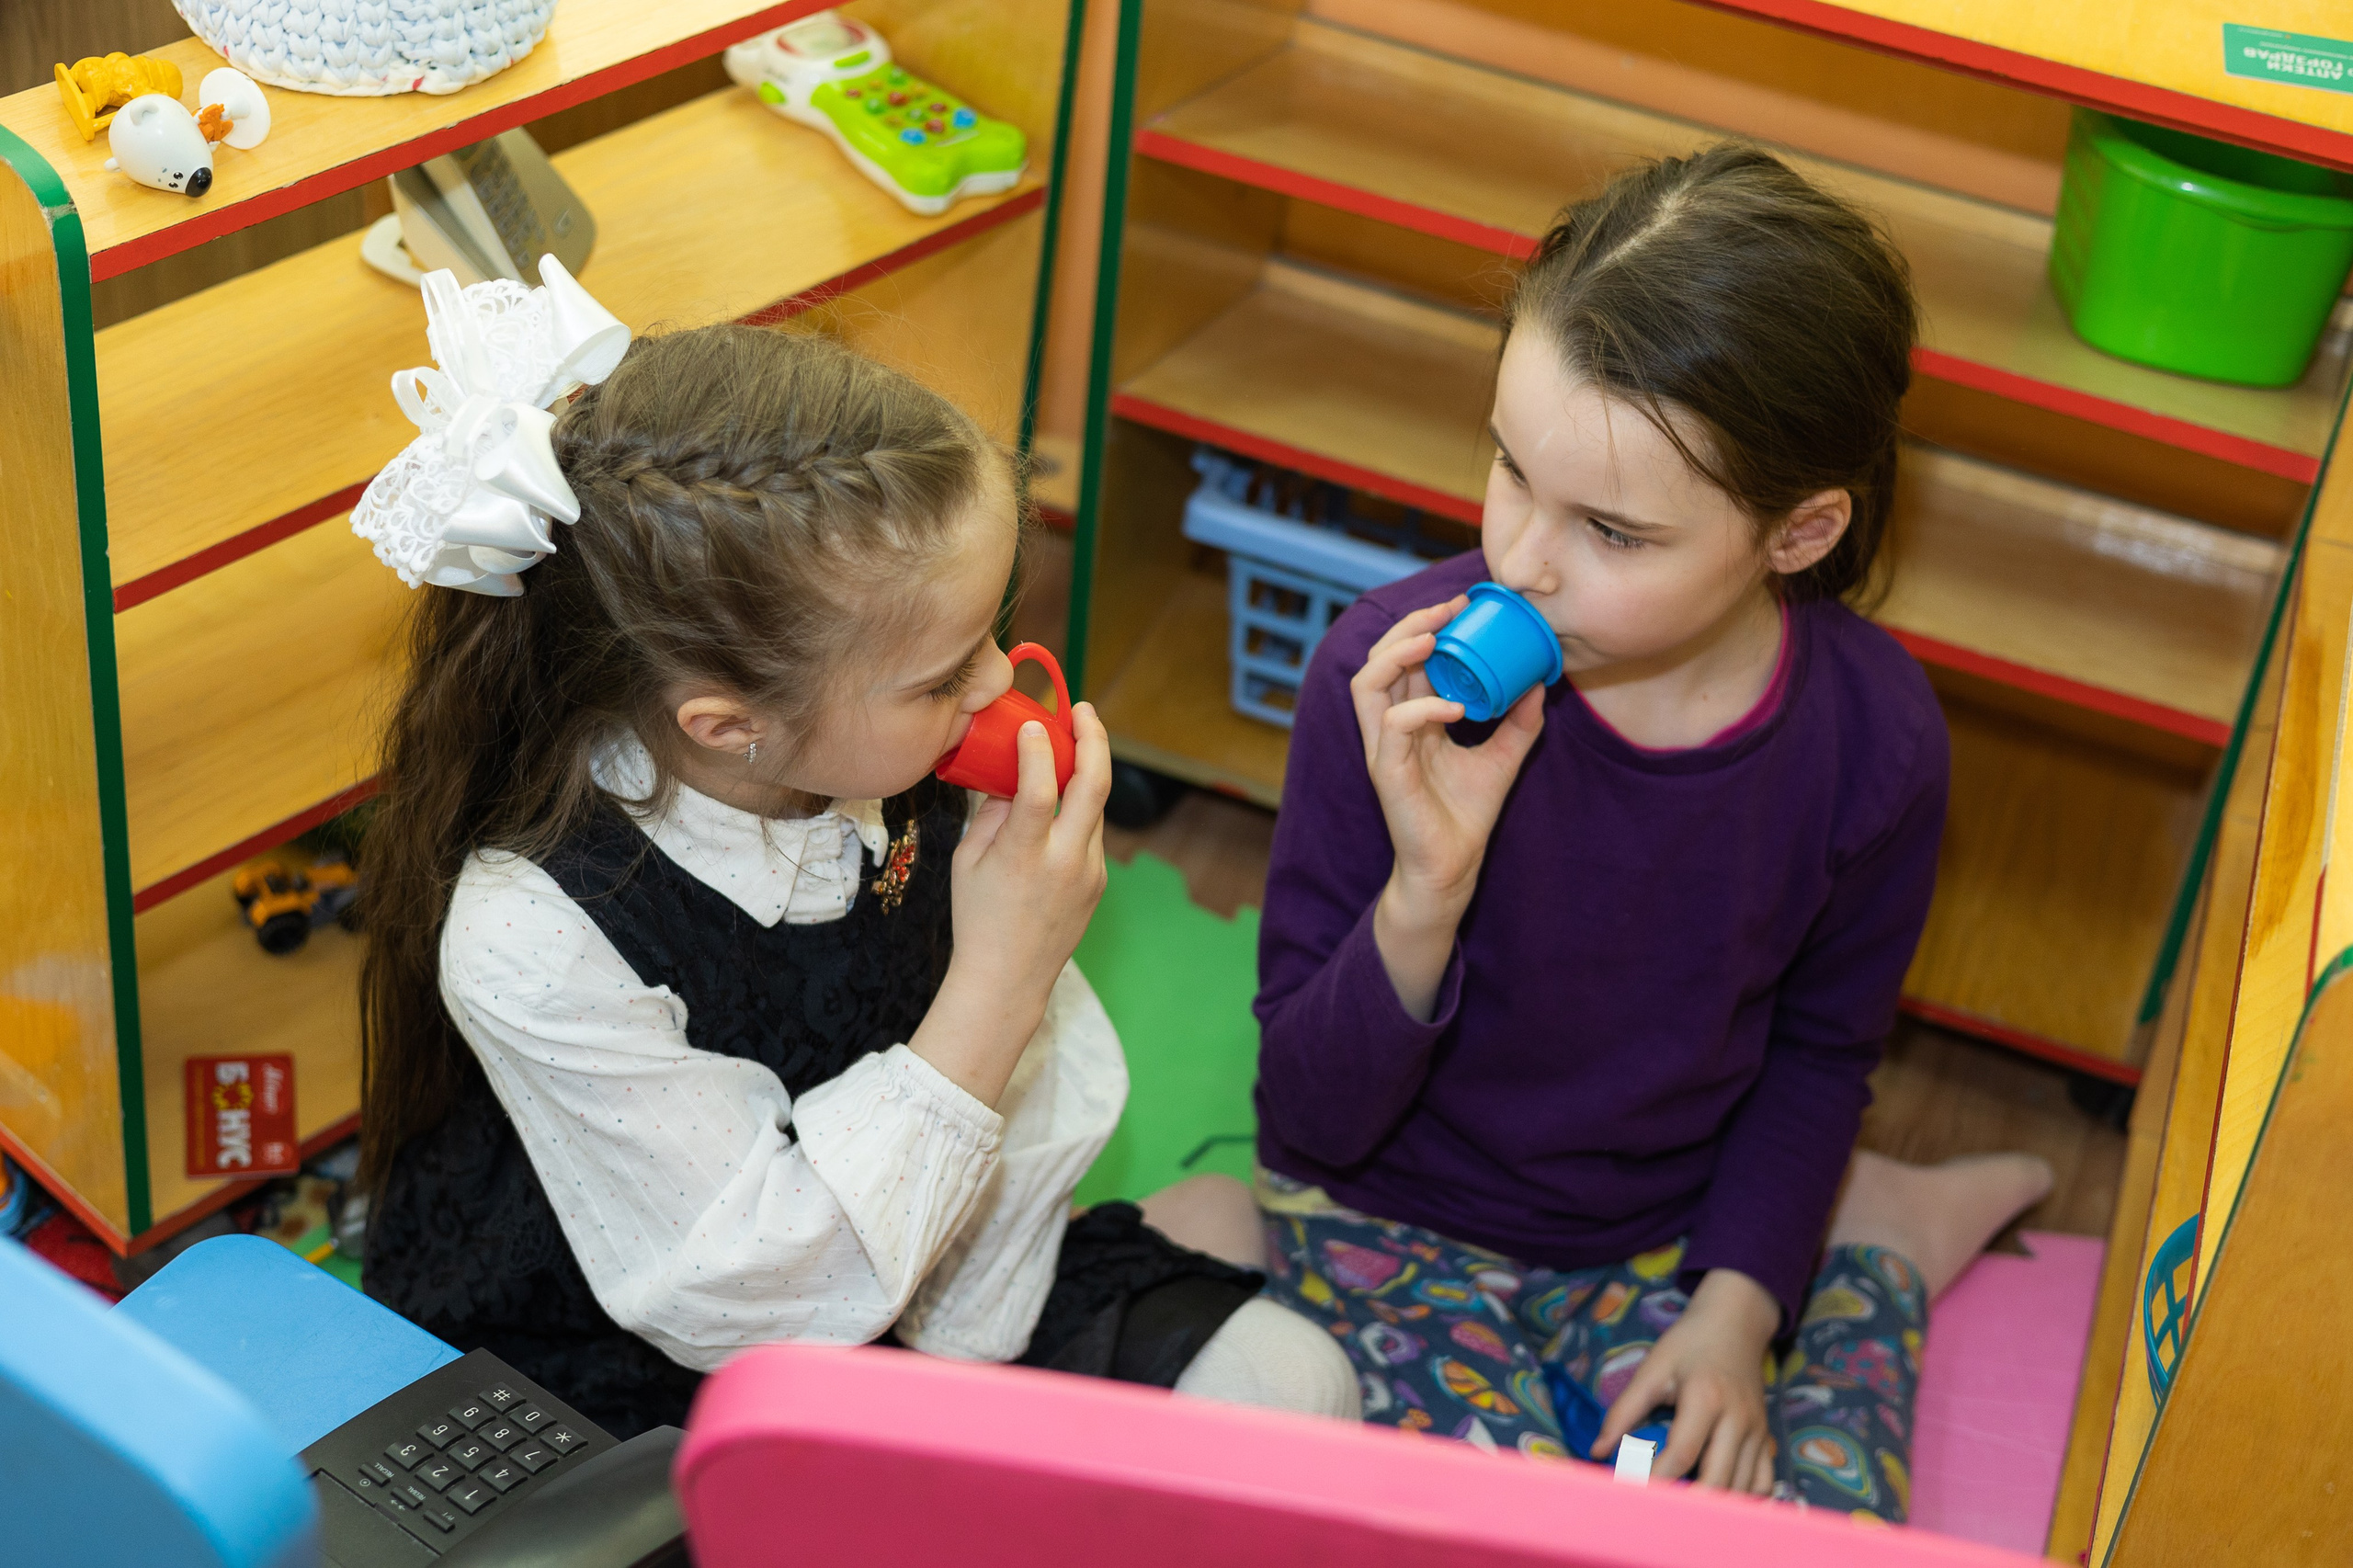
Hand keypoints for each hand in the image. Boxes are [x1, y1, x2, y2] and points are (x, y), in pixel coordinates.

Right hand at [910, 703, 1110, 1106]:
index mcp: (1023, 855)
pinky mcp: (1098, 882)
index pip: (1039, 790)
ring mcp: (1088, 872)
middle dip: (1094, 739)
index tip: (1033, 725)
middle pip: (1094, 786)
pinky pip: (1092, 833)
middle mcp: (1064, 861)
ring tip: (1073, 744)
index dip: (1038, 750)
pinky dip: (1081, 808)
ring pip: (1096, 807)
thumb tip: (1009, 776)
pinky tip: (1065, 799)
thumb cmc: (977, 918)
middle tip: (1083, 711)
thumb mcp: (967, 861)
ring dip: (1088, 770)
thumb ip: (991, 814)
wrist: (1008, 978)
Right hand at [1353, 599, 1544, 1017]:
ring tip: (1432, 639)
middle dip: (1408, 627)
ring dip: (1397, 655)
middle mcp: (1389, 729)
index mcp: (1411, 720)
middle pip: (1377, 661)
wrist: (1453, 869)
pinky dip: (1421, 708)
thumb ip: (1518, 722)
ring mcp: (1383, 750)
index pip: (1405, 661)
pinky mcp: (1386, 773)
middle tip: (1445, 611)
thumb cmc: (1465, 817)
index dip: (1425, 628)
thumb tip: (1540, 682)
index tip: (1460, 607)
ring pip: (1366, 685)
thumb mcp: (1503, 758)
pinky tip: (1455, 707)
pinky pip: (1393, 727)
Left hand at [1595, 1268, 1779, 1494]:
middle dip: (1688, 1505)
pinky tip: (1717, 1503)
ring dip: (1713, 1506)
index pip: (1682, 1454)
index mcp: (1706, 1398)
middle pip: (1717, 1480)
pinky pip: (1762, 1484)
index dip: (1656, 1479)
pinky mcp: (1767, 1439)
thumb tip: (1598, 1451)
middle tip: (1657, 1512)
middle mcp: (1738, 1420)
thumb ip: (1624, 1411)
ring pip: (1741, 1489)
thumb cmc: (1688, 1345)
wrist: (1735, 1325)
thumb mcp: (1652, 1369)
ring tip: (1682, 1510)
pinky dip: (1742, 1500)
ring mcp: (1758, 1433)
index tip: (1631, 1493)